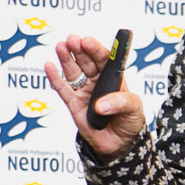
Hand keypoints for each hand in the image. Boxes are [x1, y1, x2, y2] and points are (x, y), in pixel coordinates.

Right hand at [45, 36, 145, 156]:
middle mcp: (97, 81)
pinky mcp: (73, 104)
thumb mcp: (134, 109)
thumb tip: (99, 105)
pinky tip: (49, 66)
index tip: (88, 41)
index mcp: (113, 78)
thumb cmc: (129, 121)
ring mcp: (84, 91)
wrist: (119, 144)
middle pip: (86, 62)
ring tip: (61, 47)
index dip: (96, 49)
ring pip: (73, 72)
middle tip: (73, 40)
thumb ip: (120, 103)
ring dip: (66, 59)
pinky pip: (62, 89)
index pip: (104, 59)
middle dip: (79, 50)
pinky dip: (55, 78)